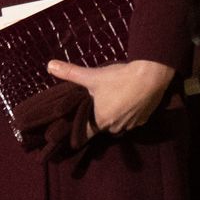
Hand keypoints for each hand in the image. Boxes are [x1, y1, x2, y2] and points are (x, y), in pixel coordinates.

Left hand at [47, 59, 174, 136]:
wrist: (151, 76)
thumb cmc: (119, 78)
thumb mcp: (92, 75)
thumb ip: (70, 73)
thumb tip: (49, 65)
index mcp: (100, 121)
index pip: (85, 134)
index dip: (78, 131)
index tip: (73, 128)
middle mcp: (115, 128)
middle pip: (101, 126)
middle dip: (98, 116)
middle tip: (97, 102)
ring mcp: (131, 125)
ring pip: (117, 123)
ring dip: (114, 115)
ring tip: (113, 98)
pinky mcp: (143, 120)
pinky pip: (131, 120)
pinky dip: (128, 113)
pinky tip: (128, 100)